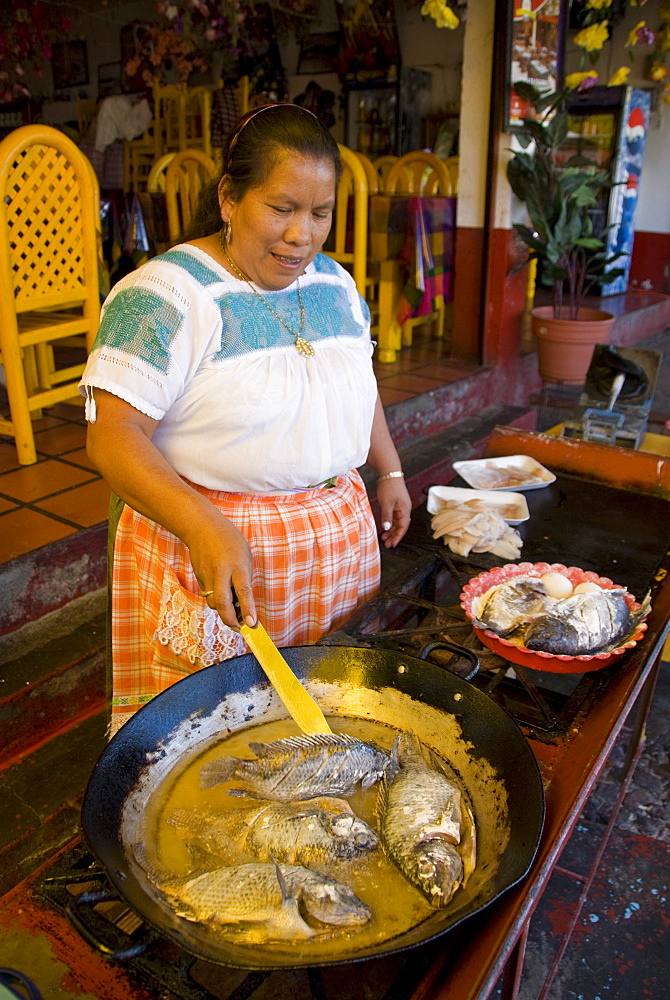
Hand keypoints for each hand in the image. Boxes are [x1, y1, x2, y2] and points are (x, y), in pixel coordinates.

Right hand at [184, 511, 256, 629]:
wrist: (202, 528)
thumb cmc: (229, 541)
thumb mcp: (245, 556)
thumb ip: (244, 578)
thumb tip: (244, 601)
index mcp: (237, 566)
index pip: (243, 592)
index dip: (247, 610)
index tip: (252, 624)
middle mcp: (221, 573)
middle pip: (223, 603)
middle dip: (230, 620)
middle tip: (239, 628)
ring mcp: (208, 577)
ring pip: (214, 602)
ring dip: (223, 611)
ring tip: (234, 612)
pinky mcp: (199, 579)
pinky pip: (209, 595)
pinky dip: (217, 600)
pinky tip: (223, 595)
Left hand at [377, 478, 411, 547]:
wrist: (389, 473)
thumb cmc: (389, 486)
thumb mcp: (386, 503)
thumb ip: (387, 516)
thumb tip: (387, 528)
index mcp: (405, 510)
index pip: (403, 527)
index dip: (397, 537)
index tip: (392, 544)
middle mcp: (405, 509)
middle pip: (401, 526)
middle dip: (394, 536)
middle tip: (387, 544)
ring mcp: (401, 506)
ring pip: (397, 522)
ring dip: (391, 530)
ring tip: (384, 537)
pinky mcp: (396, 503)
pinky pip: (394, 517)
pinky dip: (390, 522)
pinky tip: (384, 526)